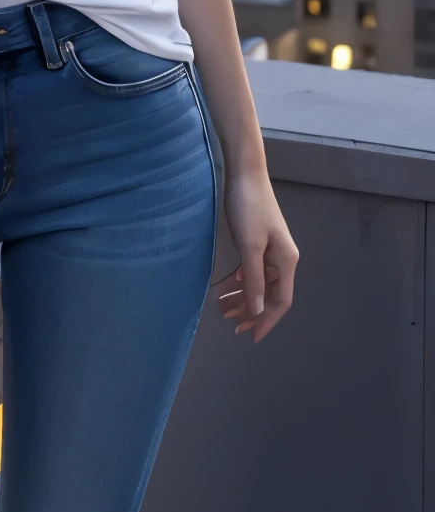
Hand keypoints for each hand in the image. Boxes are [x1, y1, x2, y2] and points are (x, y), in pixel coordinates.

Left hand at [214, 167, 297, 345]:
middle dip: (253, 311)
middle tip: (230, 323)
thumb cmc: (248, 209)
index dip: (267, 321)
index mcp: (286, 262)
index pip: (281, 301)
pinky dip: (242, 281)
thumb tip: (259, 311)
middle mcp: (284, 259)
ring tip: (224, 308)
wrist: (244, 174)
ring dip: (246, 297)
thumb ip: (254, 280)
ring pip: (261, 283)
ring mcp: (272, 250)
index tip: (251, 336)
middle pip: (271, 294)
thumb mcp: (249, 247)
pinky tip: (229, 285)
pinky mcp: (260, 241)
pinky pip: (254, 270)